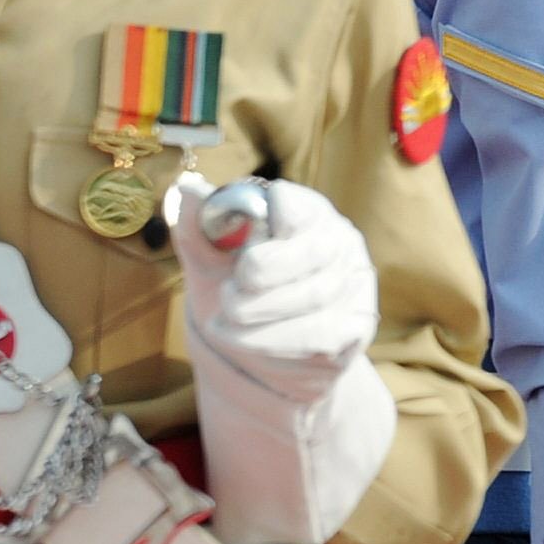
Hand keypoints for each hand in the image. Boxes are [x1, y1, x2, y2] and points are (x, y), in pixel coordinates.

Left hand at [166, 174, 374, 405]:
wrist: (257, 356)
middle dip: (256, 277)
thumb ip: (199, 228)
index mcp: (305, 212)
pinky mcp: (356, 325)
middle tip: (227, 293)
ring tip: (223, 322)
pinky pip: (319, 334)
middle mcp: (338, 242)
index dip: (264, 225)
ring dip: (255, 313)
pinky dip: (270, 339)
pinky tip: (240, 339)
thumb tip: (187, 188)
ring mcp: (353, 283)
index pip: (294, 206)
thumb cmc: (237, 294)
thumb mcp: (211, 261)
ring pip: (312, 296)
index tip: (240, 248)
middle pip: (306, 253)